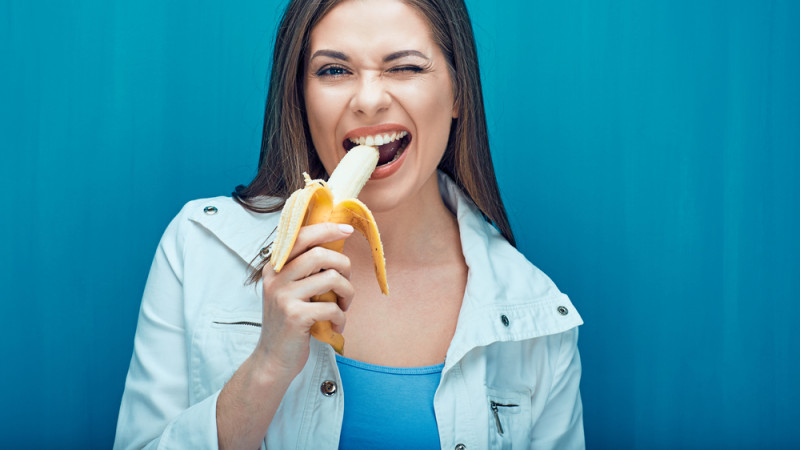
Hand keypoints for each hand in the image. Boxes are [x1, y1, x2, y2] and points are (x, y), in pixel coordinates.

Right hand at [255, 222, 354, 377]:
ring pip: (330, 278)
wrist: (273, 361)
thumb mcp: (291, 292)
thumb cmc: (290, 325)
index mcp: (274, 268)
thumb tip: (335, 246)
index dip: (326, 229)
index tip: (347, 229)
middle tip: (346, 282)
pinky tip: (337, 325)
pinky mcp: (295, 316)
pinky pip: (332, 307)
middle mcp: (275, 278)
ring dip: (347, 292)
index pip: (300, 236)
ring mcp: (283, 297)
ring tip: (344, 306)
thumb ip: (304, 271)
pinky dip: (341, 317)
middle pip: (319, 254)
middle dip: (343, 265)